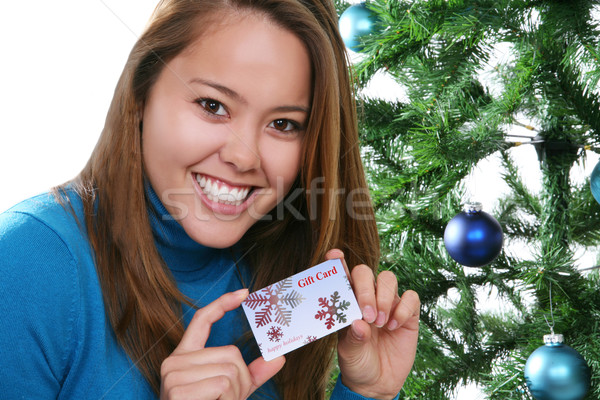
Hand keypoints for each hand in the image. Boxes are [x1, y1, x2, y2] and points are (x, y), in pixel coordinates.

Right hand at [160, 289, 285, 399]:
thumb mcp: (231, 392)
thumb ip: (251, 374)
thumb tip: (279, 358)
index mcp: (184, 356)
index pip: (201, 319)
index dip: (222, 303)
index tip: (244, 293)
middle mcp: (174, 361)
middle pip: (230, 353)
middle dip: (241, 381)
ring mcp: (173, 374)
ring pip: (230, 371)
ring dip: (235, 395)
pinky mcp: (177, 390)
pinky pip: (222, 385)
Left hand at [327, 249, 419, 399]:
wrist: (378, 383)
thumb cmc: (357, 363)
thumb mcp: (349, 353)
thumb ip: (352, 338)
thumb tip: (358, 323)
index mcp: (347, 301)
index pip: (341, 275)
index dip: (336, 262)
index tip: (334, 255)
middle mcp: (367, 296)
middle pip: (366, 272)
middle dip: (366, 289)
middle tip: (368, 315)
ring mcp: (388, 302)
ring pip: (388, 279)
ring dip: (384, 298)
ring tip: (380, 323)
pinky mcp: (407, 313)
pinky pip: (411, 297)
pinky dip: (403, 308)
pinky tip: (395, 326)